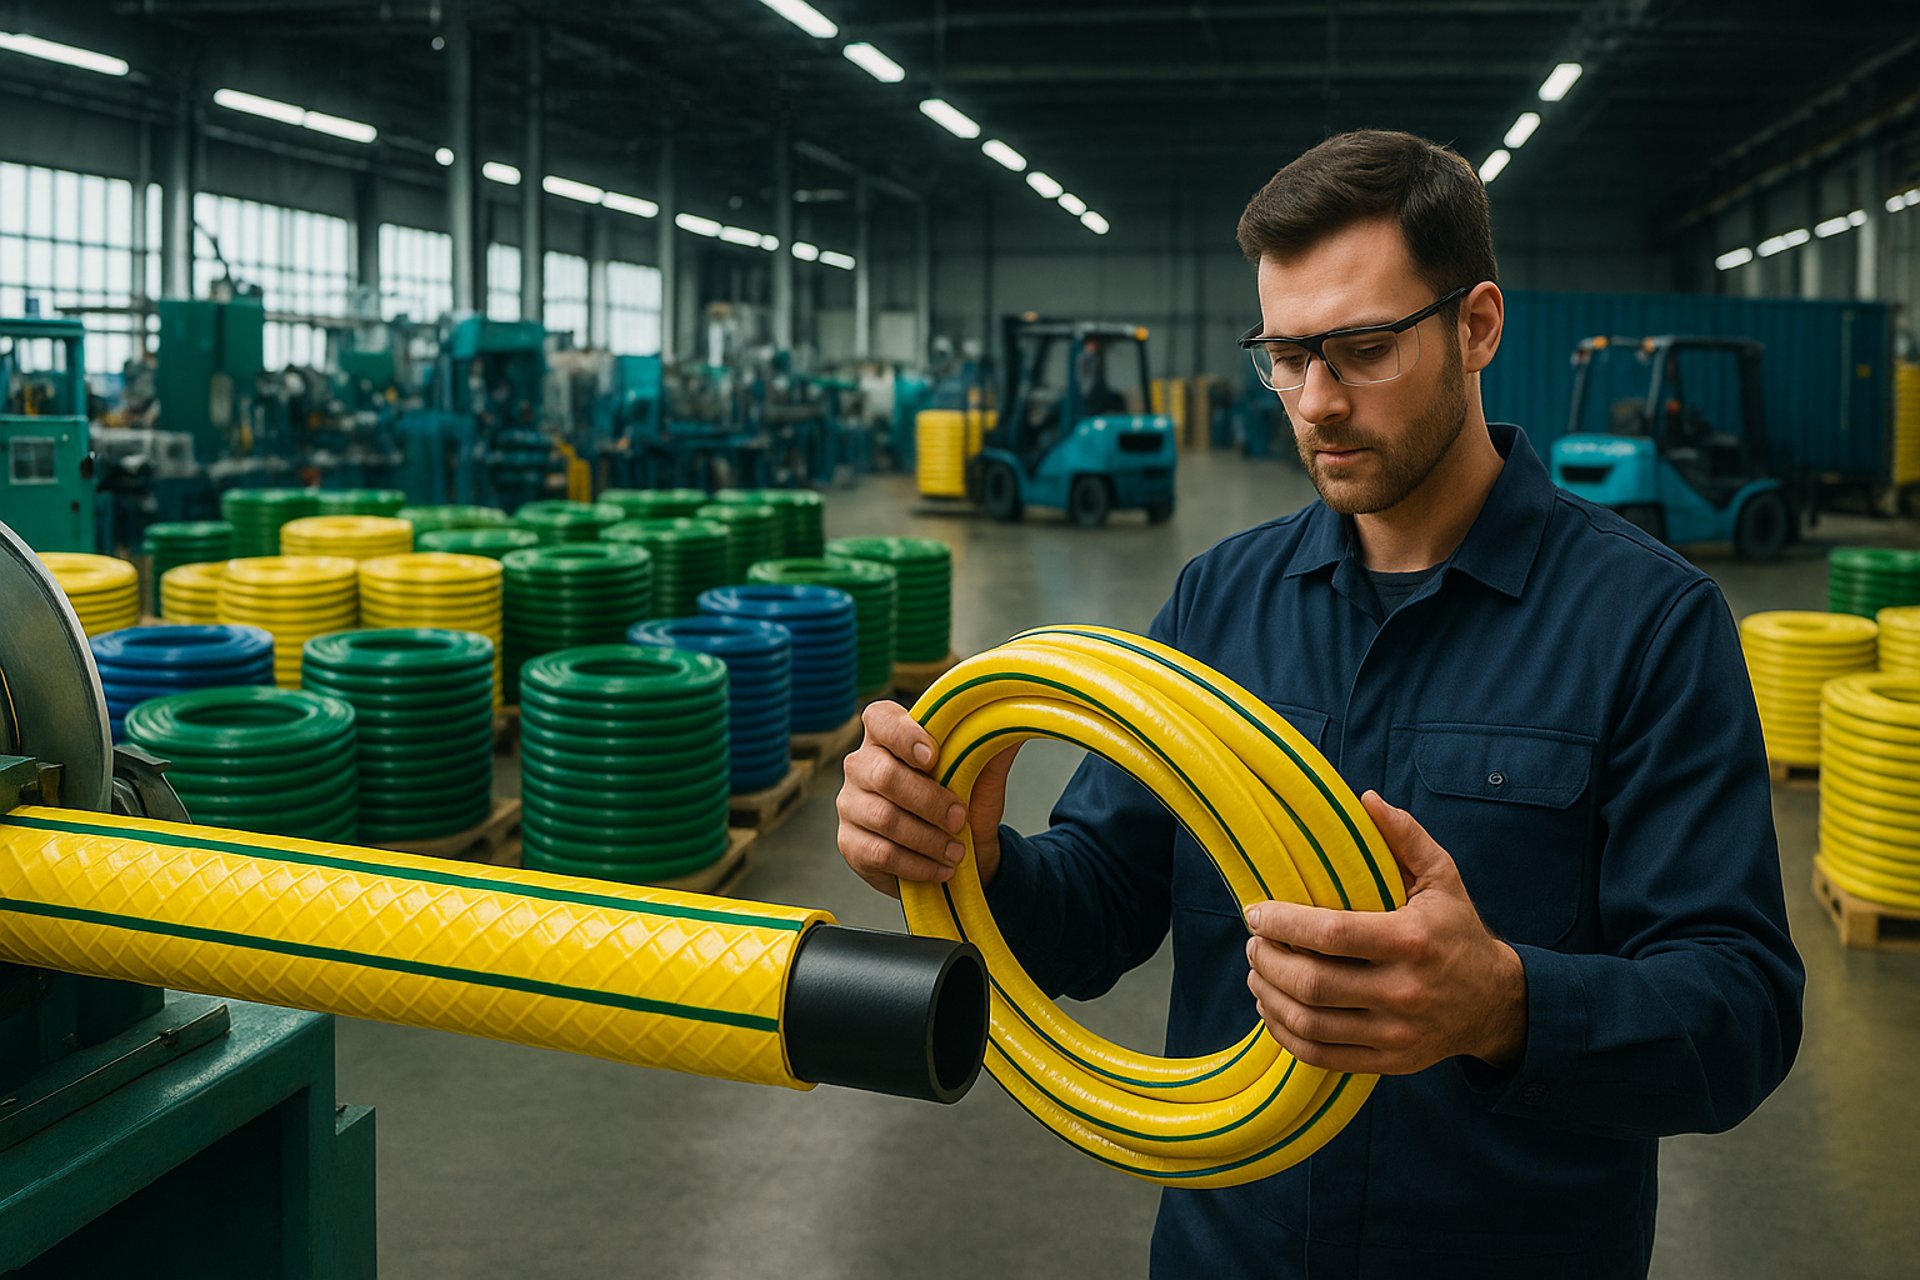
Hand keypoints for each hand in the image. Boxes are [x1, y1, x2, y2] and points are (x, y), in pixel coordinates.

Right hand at [836, 701, 1020, 897]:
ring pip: (885, 818)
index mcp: (887, 737)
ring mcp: (851, 804)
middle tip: (959, 818)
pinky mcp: (850, 843)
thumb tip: (1016, 719)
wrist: (956, 856)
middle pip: (885, 775)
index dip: (902, 734)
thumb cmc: (961, 806)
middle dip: (930, 800)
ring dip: (928, 838)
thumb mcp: (981, 779)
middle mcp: (861, 766)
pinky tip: (940, 868)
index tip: (933, 757)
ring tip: (956, 851)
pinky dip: (918, 864)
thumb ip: (990, 750)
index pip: (879, 718)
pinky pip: (881, 853)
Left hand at [1243, 790, 1527, 1074]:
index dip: (1284, 923)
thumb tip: (1365, 800)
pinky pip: (1322, 1056)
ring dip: (1270, 997)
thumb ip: (1404, 837)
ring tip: (1257, 972)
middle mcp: (1404, 991)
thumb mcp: (1442, 878)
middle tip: (1254, 943)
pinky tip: (1272, 1009)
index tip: (1256, 913)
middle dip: (1268, 961)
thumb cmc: (1457, 931)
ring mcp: (1396, 1032)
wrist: (1496, 1002)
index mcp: (1412, 940)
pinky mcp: (1389, 1061)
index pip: (1332, 934)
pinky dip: (1286, 1034)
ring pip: (1310, 1024)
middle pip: (1313, 984)